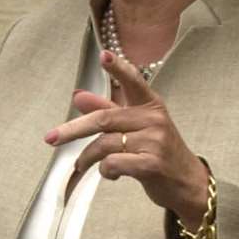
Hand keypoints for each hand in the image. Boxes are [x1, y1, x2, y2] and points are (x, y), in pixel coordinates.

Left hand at [44, 50, 208, 226]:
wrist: (187, 183)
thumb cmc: (158, 152)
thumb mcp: (136, 127)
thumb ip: (108, 109)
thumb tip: (78, 96)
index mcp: (150, 106)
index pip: (133, 82)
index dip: (118, 68)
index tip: (104, 55)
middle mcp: (154, 120)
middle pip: (104, 119)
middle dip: (73, 130)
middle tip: (51, 138)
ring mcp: (155, 141)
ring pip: (105, 144)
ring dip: (88, 158)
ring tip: (83, 165)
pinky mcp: (152, 164)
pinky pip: (113, 163)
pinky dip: (104, 171)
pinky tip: (110, 174)